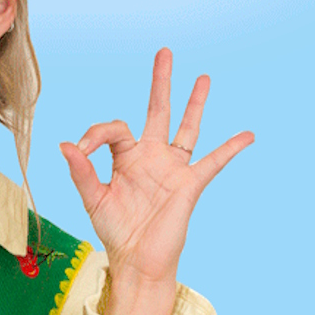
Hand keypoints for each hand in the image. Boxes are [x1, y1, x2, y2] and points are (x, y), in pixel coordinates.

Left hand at [59, 47, 252, 290]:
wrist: (137, 261)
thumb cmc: (115, 231)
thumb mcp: (93, 199)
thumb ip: (82, 172)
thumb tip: (66, 145)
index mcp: (124, 158)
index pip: (114, 129)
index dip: (95, 134)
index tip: (80, 150)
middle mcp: (150, 157)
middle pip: (156, 111)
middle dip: (160, 82)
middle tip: (164, 52)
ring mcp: (172, 168)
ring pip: (187, 128)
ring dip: (194, 103)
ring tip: (202, 77)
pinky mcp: (189, 185)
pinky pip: (213, 162)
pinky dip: (231, 148)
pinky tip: (248, 134)